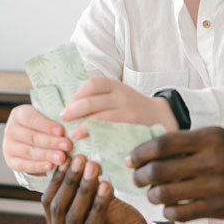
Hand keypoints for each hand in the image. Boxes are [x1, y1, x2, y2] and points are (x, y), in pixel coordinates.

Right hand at [2, 104, 71, 173]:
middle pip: (32, 137)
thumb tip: (71, 123)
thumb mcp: (48, 116)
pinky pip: (23, 165)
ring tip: (62, 157)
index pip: (31, 119)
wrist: (32, 137)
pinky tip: (50, 166)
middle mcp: (10, 130)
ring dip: (47, 155)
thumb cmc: (45, 124)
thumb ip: (55, 118)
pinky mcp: (10, 160)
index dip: (46, 125)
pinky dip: (37, 166)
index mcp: (19, 114)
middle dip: (51, 142)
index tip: (62, 131)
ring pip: (29, 151)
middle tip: (67, 146)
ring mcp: (8, 146)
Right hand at [42, 155, 164, 223]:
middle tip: (81, 159)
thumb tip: (81, 161)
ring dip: (84, 190)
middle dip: (71, 181)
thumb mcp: (103, 202)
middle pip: (59, 209)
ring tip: (94, 169)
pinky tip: (105, 187)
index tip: (68, 158)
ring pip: (73, 217)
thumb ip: (89, 190)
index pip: (50, 202)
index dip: (59, 179)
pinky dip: (98, 206)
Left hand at [60, 77, 177, 136]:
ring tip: (74, 134)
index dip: (77, 94)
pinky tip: (91, 140)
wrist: (159, 115)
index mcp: (116, 86)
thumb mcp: (118, 94)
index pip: (92, 83)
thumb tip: (70, 106)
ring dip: (82, 126)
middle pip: (91, 101)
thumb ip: (99, 96)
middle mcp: (122, 96)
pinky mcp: (131, 127)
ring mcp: (127, 112)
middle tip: (64, 118)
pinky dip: (97, 135)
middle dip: (74, 110)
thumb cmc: (131, 106)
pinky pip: (110, 131)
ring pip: (99, 117)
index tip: (69, 104)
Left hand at [127, 127, 223, 220]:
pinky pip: (181, 213)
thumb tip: (156, 148)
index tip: (132, 158)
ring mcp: (216, 187)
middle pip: (160, 171)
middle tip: (137, 178)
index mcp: (212, 137)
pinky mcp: (219, 208)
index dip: (141, 152)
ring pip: (166, 194)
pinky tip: (169, 206)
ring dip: (153, 195)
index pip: (164, 144)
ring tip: (154, 193)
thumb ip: (194, 141)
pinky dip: (169, 211)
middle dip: (141, 176)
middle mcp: (212, 161)